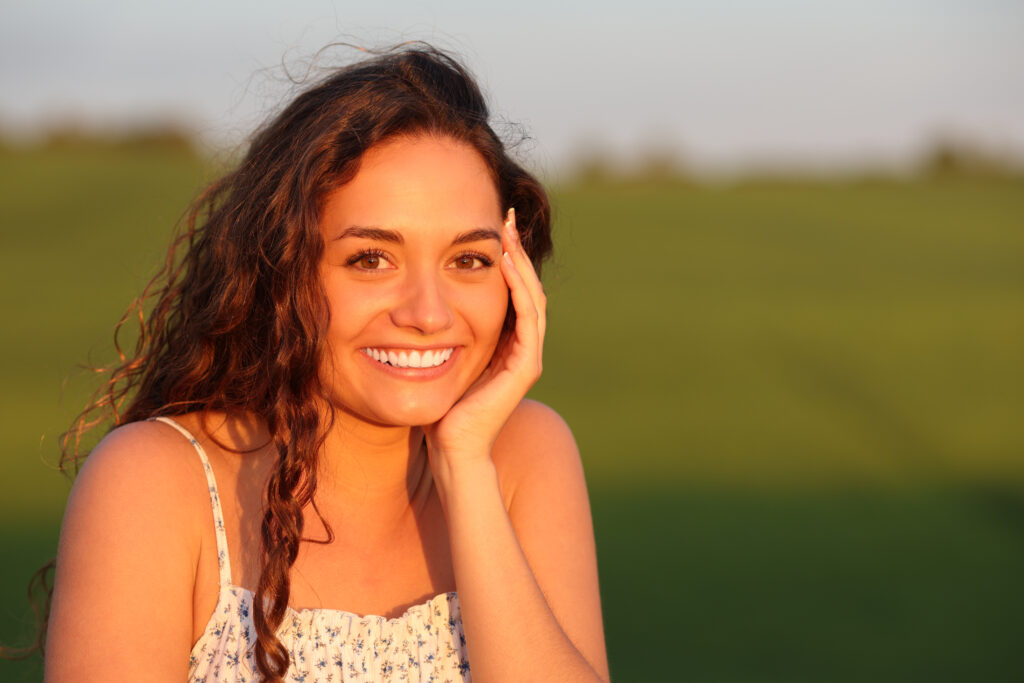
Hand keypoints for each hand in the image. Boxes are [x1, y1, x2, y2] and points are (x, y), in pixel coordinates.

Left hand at [424, 208, 545, 467]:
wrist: (450, 448)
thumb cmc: (439, 408)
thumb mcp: (439, 358)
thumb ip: (441, 334)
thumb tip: (417, 307)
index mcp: (506, 344)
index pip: (514, 291)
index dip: (507, 258)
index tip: (493, 227)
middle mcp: (522, 348)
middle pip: (527, 287)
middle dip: (517, 251)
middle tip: (506, 216)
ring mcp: (527, 357)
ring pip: (532, 297)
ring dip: (521, 262)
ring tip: (507, 232)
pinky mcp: (525, 367)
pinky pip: (527, 318)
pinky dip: (518, 288)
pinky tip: (504, 263)